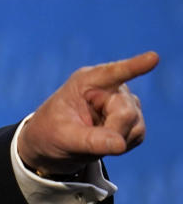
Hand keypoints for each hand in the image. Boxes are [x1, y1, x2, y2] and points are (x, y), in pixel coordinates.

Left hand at [17, 51, 158, 176]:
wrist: (53, 143)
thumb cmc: (51, 133)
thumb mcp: (62, 137)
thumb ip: (90, 140)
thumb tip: (120, 144)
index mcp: (86, 82)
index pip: (112, 73)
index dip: (134, 66)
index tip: (152, 58)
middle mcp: (109, 87)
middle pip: (126, 112)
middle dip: (111, 132)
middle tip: (89, 143)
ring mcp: (124, 102)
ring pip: (135, 125)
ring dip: (115, 140)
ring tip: (90, 138)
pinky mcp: (133, 119)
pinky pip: (137, 136)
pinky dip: (119, 145)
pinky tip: (103, 141)